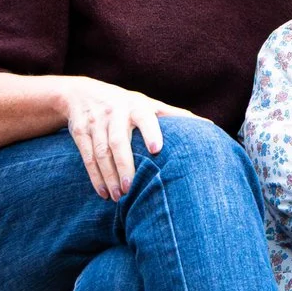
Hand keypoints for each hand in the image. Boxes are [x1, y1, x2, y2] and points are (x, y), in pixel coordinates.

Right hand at [61, 78, 185, 199]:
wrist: (82, 94)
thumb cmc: (128, 105)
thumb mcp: (149, 105)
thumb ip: (176, 116)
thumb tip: (210, 127)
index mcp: (137, 106)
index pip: (144, 118)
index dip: (150, 132)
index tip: (156, 149)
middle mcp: (115, 112)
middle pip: (118, 141)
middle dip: (124, 165)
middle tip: (130, 188)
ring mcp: (96, 122)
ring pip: (101, 152)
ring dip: (109, 176)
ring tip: (118, 197)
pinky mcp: (80, 132)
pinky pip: (87, 156)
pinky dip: (95, 176)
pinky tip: (103, 193)